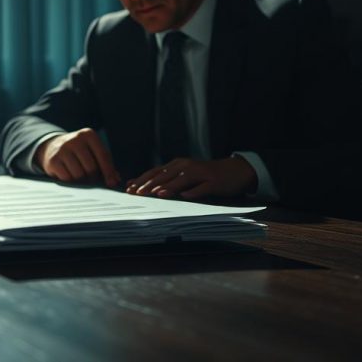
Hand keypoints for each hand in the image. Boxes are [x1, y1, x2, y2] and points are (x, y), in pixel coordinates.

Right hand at [34, 128, 120, 187]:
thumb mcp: (92, 151)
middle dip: (93, 177)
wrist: (52, 146)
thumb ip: (105, 163)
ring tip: (78, 175)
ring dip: (81, 180)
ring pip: (79, 175)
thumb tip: (115, 180)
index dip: (109, 171)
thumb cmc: (79, 152)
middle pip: (91, 168)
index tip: (112, 183)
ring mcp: (63, 149)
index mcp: (88, 134)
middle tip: (90, 178)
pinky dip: (69, 181)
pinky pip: (67, 178)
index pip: (103, 155)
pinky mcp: (53, 160)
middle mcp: (75, 139)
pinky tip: (68, 174)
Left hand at [125, 157, 256, 199]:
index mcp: (177, 165)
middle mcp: (186, 166)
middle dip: (150, 184)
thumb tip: (141, 186)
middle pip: (165, 175)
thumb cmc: (204, 175)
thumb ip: (165, 179)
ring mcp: (200, 173)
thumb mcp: (184, 175)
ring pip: (182, 180)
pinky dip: (193, 192)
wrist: (233, 171)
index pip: (155, 172)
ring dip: (169, 186)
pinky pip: (202, 188)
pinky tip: (185, 196)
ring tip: (157, 194)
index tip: (128, 189)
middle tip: (137, 193)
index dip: (142, 180)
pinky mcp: (213, 182)